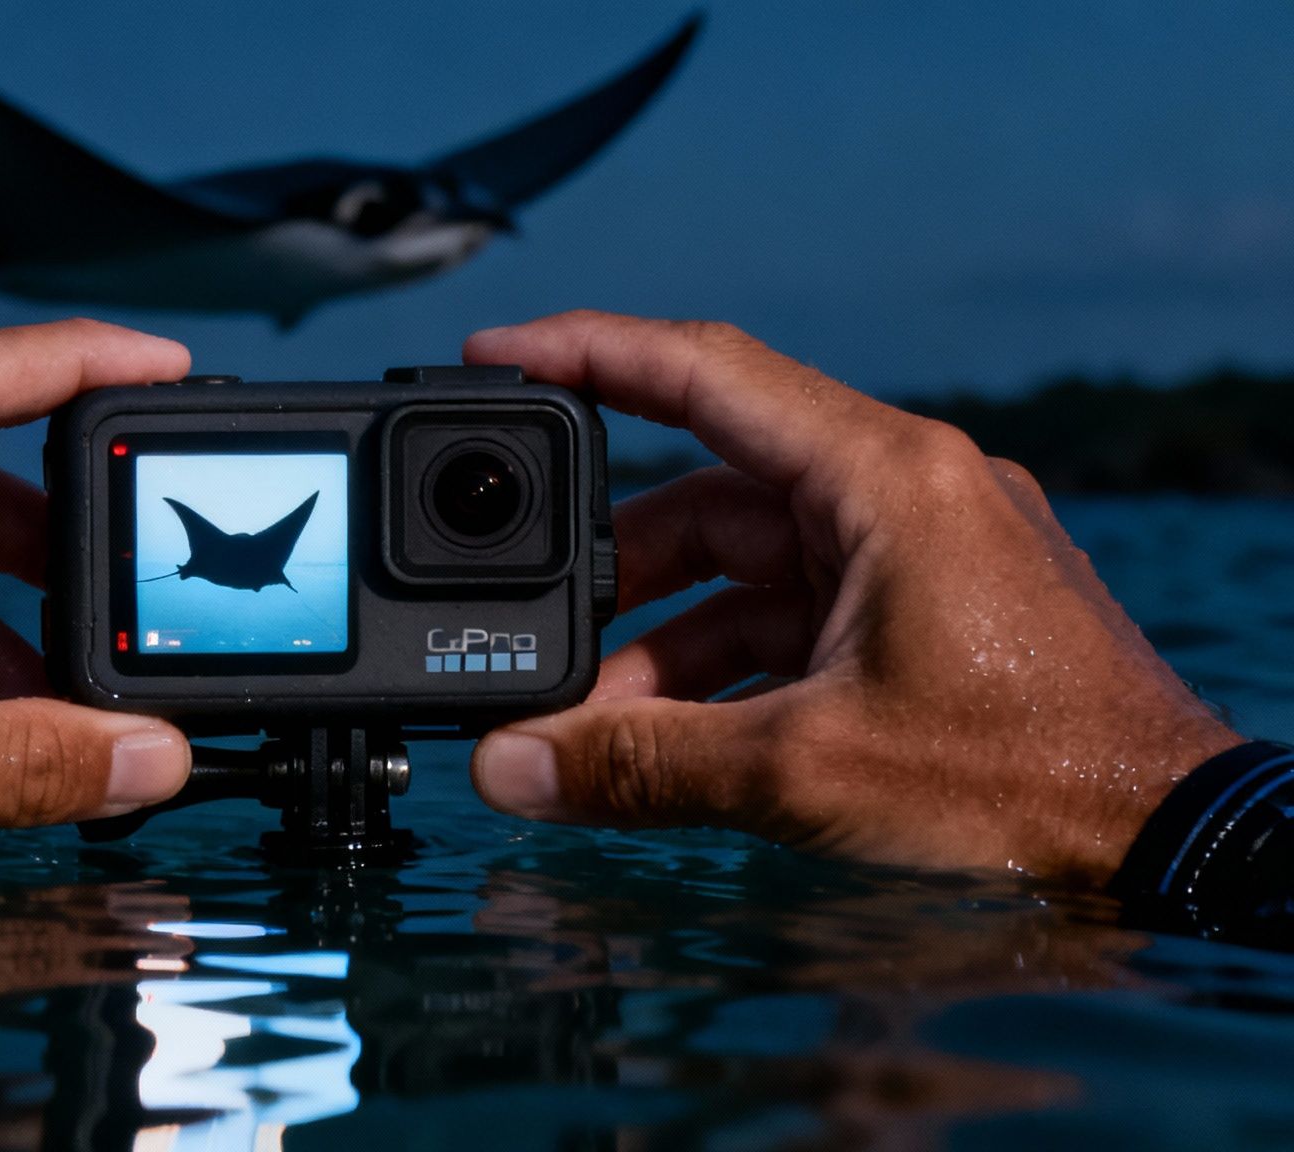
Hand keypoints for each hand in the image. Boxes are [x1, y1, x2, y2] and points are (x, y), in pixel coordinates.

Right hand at [464, 311, 1242, 884]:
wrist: (1169, 846)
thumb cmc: (1029, 786)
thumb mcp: (805, 770)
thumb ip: (640, 763)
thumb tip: (506, 766)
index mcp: (885, 476)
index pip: (705, 372)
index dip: (585, 355)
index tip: (491, 353)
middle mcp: (901, 490)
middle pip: (710, 491)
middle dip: (609, 567)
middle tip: (522, 620)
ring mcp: (916, 550)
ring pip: (744, 566)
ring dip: (658, 640)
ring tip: (579, 724)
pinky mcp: (924, 611)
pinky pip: (788, 616)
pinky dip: (719, 669)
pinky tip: (660, 739)